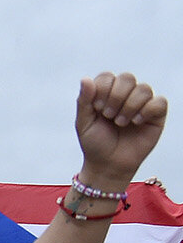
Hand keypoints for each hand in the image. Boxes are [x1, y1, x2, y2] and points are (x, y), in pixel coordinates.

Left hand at [76, 72, 167, 187]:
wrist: (108, 165)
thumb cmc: (95, 144)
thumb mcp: (83, 123)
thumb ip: (84, 101)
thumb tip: (85, 79)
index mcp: (106, 94)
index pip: (107, 77)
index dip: (103, 90)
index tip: (97, 108)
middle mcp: (125, 95)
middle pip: (127, 78)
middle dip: (116, 97)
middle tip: (109, 116)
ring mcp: (142, 103)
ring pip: (143, 88)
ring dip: (130, 106)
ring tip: (121, 123)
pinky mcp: (156, 114)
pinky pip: (159, 101)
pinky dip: (147, 110)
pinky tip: (137, 122)